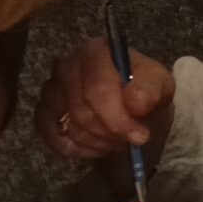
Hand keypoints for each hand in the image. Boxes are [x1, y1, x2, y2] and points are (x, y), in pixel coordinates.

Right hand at [37, 36, 172, 162]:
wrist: (131, 103)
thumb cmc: (143, 90)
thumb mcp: (160, 85)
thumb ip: (151, 90)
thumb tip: (135, 102)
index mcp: (94, 52)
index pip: (97, 89)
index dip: (117, 117)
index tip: (139, 135)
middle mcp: (65, 67)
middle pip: (82, 111)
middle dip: (109, 132)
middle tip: (130, 139)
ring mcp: (50, 92)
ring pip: (70, 128)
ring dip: (97, 141)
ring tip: (116, 139)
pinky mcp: (42, 114)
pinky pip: (54, 140)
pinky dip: (78, 149)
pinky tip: (96, 146)